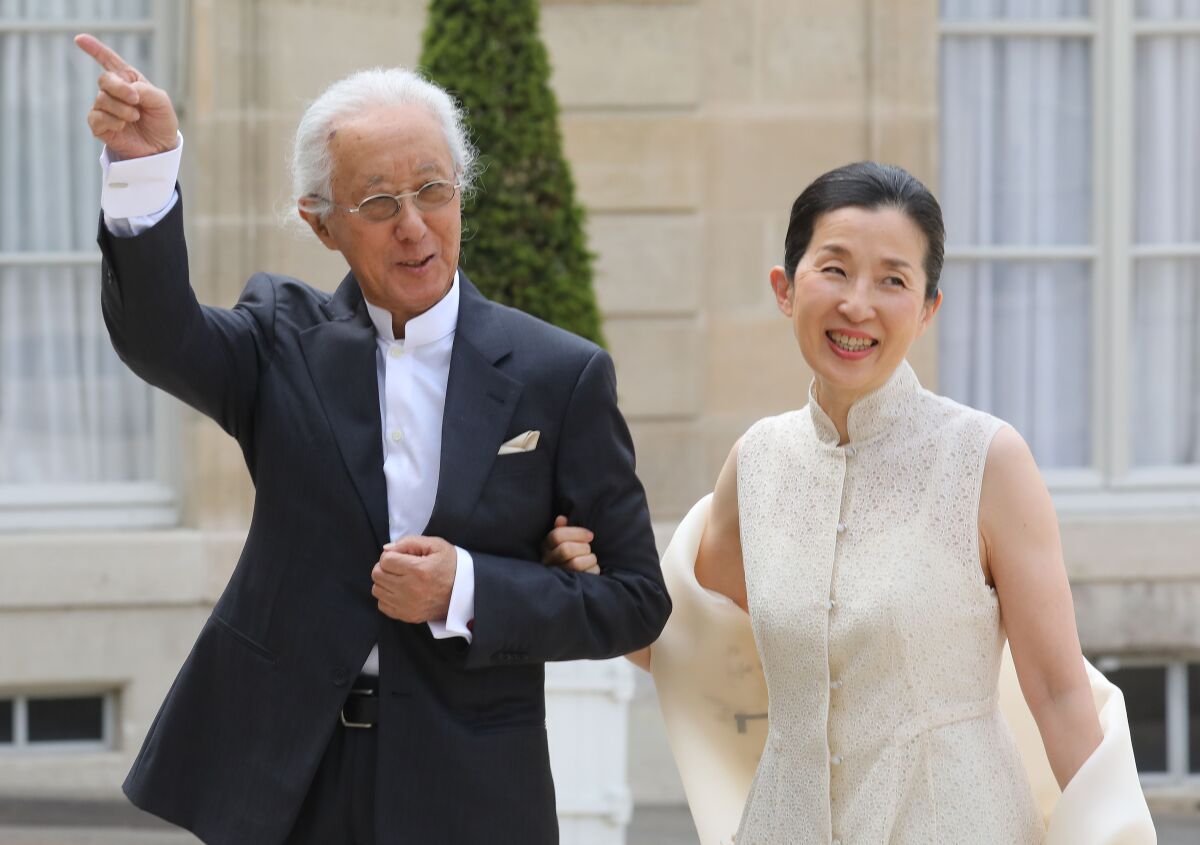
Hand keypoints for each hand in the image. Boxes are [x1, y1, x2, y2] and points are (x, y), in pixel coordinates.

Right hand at [75, 33, 178, 158]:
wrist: (160, 148)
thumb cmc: (161, 122)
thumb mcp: (162, 103)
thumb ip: (146, 91)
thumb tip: (127, 90)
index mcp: (128, 80)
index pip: (108, 60)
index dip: (94, 48)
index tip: (80, 38)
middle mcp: (114, 91)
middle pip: (105, 80)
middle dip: (120, 89)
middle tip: (136, 101)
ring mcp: (104, 108)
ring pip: (102, 100)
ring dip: (122, 110)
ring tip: (135, 118)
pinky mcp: (99, 125)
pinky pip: (96, 118)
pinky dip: (112, 121)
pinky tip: (122, 126)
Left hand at [371, 536, 456, 622]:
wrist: (466, 591)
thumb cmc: (451, 565)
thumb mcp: (436, 545)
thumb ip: (409, 542)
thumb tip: (386, 549)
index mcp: (419, 570)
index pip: (385, 560)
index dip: (391, 555)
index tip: (401, 556)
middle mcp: (411, 589)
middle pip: (377, 575)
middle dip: (385, 567)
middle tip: (399, 566)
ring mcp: (408, 605)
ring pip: (377, 590)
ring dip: (385, 582)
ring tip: (400, 578)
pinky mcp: (408, 616)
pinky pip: (382, 605)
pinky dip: (388, 597)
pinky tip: (400, 591)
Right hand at [541, 515, 599, 574]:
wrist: (573, 577)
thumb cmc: (569, 552)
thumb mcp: (563, 539)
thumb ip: (561, 529)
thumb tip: (561, 518)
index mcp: (546, 547)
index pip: (556, 536)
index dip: (576, 533)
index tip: (589, 535)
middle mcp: (549, 561)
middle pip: (566, 550)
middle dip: (583, 546)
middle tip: (588, 547)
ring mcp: (559, 574)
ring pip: (576, 563)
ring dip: (589, 558)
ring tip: (589, 557)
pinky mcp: (572, 583)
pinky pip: (587, 574)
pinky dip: (594, 568)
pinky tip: (591, 567)